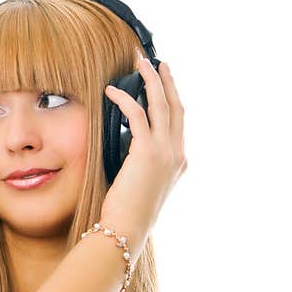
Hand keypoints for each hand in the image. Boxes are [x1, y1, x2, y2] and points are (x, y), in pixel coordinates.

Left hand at [100, 57, 187, 241]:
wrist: (128, 229)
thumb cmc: (126, 213)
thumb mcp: (140, 184)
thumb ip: (139, 163)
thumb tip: (124, 148)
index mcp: (179, 162)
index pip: (178, 123)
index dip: (171, 100)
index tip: (162, 83)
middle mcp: (178, 154)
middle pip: (176, 106)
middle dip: (167, 81)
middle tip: (157, 63)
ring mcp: (167, 151)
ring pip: (162, 104)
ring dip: (151, 80)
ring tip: (140, 63)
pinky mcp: (148, 151)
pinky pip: (136, 113)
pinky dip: (125, 98)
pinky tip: (111, 90)